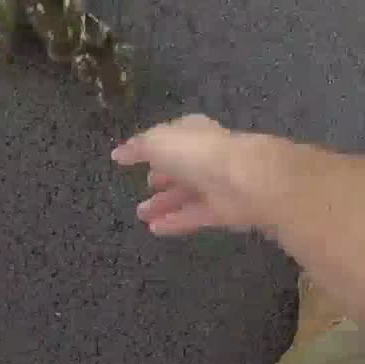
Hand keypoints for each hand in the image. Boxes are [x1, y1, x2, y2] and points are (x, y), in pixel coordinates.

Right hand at [111, 114, 289, 235]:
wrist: (246, 180)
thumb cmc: (199, 154)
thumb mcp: (159, 142)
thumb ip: (138, 147)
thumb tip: (118, 153)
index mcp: (194, 133)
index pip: (172, 137)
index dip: (153, 147)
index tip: (134, 158)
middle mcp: (207, 156)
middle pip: (181, 167)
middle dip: (161, 177)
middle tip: (143, 188)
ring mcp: (217, 184)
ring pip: (187, 194)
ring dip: (164, 204)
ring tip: (141, 214)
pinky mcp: (224, 211)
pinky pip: (195, 216)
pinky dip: (176, 222)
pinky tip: (155, 229)